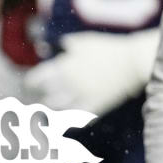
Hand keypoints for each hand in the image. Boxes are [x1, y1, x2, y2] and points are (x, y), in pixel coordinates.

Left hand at [23, 29, 158, 115]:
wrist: (133, 62)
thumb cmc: (107, 49)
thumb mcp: (83, 41)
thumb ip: (64, 46)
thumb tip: (45, 47)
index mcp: (64, 67)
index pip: (36, 80)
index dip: (30, 85)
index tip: (29, 86)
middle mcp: (69, 83)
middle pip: (44, 97)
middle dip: (38, 99)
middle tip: (35, 101)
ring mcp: (82, 96)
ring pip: (57, 110)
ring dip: (50, 110)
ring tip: (47, 110)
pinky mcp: (95, 106)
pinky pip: (76, 118)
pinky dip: (68, 120)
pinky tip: (64, 120)